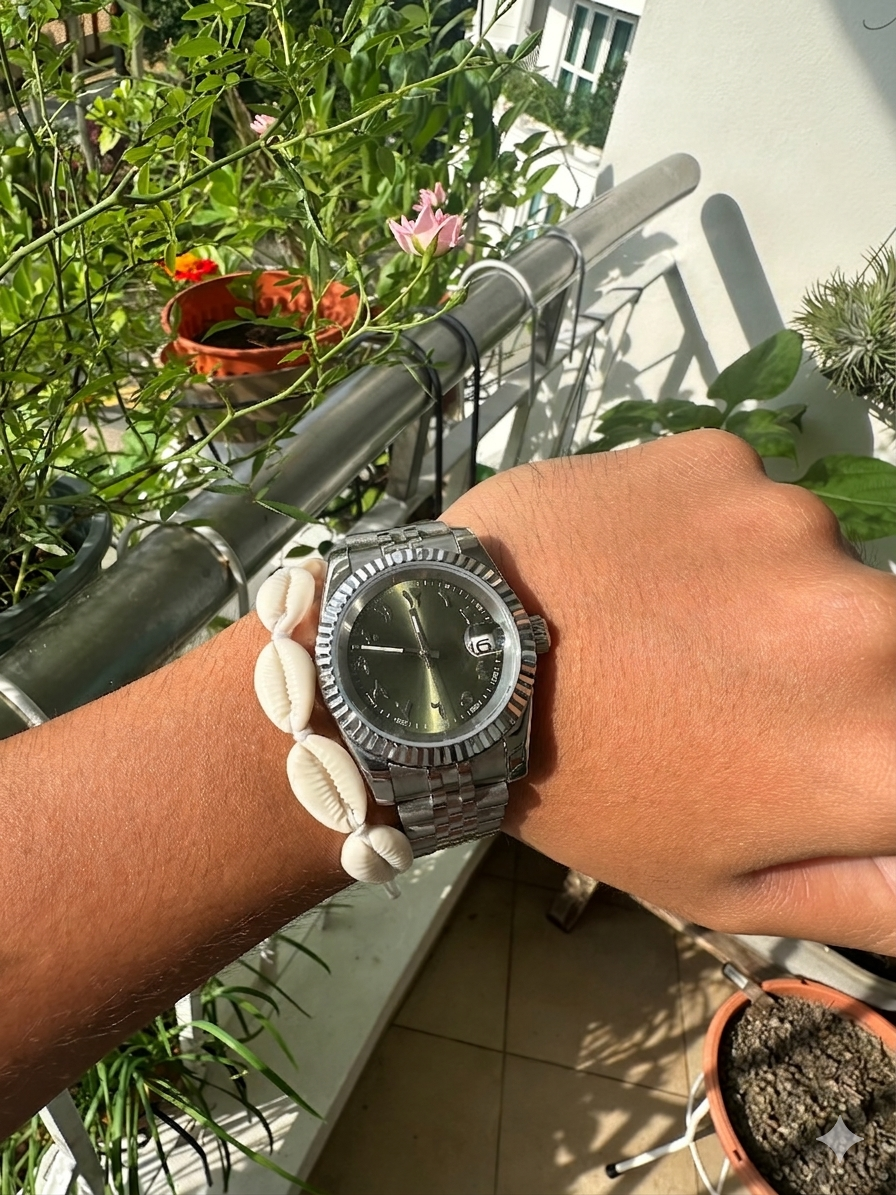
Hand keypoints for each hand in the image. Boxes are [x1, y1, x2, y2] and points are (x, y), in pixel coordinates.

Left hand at [445, 430, 895, 954]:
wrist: (444, 663)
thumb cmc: (583, 791)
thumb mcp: (720, 887)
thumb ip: (866, 895)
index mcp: (879, 748)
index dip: (862, 744)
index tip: (799, 742)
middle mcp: (870, 623)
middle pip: (886, 647)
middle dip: (831, 676)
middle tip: (730, 693)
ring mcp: (792, 524)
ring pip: (818, 567)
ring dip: (770, 598)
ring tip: (667, 628)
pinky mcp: (722, 460)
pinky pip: (747, 505)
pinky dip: (710, 536)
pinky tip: (639, 570)